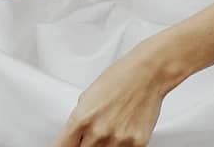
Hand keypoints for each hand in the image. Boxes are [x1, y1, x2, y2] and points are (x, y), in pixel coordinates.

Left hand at [54, 47, 171, 146]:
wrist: (148, 73)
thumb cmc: (120, 78)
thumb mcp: (88, 97)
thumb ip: (80, 121)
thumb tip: (75, 137)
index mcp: (81, 119)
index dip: (65, 146)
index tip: (69, 144)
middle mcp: (97, 132)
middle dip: (85, 144)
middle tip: (93, 134)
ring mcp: (117, 140)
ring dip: (103, 145)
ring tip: (111, 129)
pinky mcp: (136, 144)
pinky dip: (121, 145)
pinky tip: (123, 131)